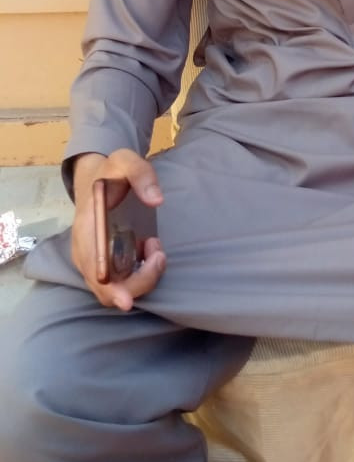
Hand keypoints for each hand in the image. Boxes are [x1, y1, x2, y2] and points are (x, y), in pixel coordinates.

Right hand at [71, 149, 165, 310]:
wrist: (97, 178)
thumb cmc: (110, 172)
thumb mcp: (124, 161)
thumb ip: (141, 174)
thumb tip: (156, 199)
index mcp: (85, 230)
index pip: (92, 269)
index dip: (109, 289)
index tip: (128, 300)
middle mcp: (85, 252)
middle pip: (107, 289)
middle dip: (140, 280)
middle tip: (159, 253)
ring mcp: (94, 261)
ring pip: (117, 290)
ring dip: (143, 276)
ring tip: (155, 246)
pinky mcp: (105, 264)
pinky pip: (122, 282)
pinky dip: (141, 274)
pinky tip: (149, 250)